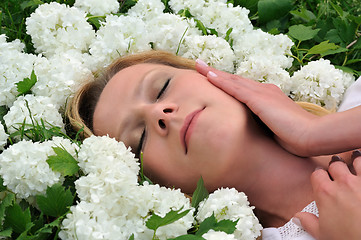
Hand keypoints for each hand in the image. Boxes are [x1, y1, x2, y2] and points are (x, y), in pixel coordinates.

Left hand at [195, 59, 317, 156]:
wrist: (311, 137)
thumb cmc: (296, 138)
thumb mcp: (275, 128)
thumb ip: (264, 125)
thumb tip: (253, 131)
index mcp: (268, 97)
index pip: (242, 87)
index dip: (227, 81)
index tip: (213, 77)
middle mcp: (264, 90)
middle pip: (235, 79)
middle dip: (216, 72)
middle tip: (200, 65)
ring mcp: (261, 93)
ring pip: (232, 80)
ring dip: (213, 72)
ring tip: (198, 65)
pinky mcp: (258, 100)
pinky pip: (235, 88)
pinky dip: (221, 81)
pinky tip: (208, 75)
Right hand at [295, 154, 360, 239]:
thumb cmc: (349, 238)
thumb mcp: (323, 234)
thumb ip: (309, 222)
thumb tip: (298, 217)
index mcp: (326, 192)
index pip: (317, 174)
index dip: (319, 177)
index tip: (321, 180)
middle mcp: (343, 183)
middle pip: (335, 165)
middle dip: (335, 168)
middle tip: (337, 172)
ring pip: (357, 161)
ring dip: (355, 162)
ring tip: (355, 162)